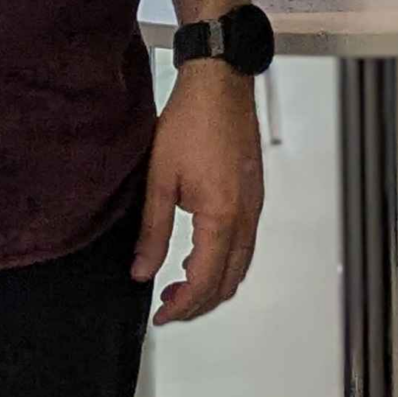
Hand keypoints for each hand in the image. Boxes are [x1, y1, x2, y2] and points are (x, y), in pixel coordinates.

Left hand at [133, 63, 263, 323]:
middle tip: (168, 306)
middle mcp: (246, 216)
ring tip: (180, 285)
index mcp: (221, 216)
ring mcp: (254, 205)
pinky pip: (246, 244)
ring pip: (241, 266)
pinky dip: (224, 261)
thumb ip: (153, 231)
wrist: (220, 81)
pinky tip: (199, 253)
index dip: (182, 307)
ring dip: (213, 284)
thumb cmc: (193, 119)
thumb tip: (142, 270)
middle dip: (199, 304)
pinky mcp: (254, 194)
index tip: (161, 315)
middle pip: (228, 282)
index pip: (205, 282)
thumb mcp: (160, 177)